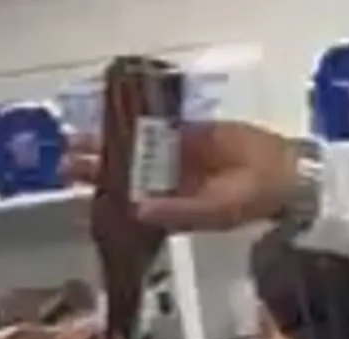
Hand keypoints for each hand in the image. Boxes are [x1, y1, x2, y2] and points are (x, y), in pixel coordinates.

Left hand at [63, 121, 299, 230]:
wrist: (282, 173)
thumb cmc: (250, 200)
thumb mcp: (216, 212)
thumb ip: (178, 212)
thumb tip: (138, 211)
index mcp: (168, 211)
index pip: (126, 208)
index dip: (101, 201)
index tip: (77, 193)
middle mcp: (164, 187)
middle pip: (122, 178)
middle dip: (95, 170)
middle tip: (65, 162)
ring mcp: (172, 159)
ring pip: (132, 151)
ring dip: (106, 145)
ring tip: (77, 138)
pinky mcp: (184, 133)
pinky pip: (153, 127)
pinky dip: (132, 121)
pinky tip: (111, 115)